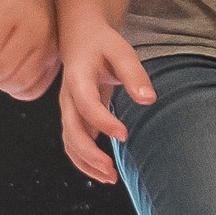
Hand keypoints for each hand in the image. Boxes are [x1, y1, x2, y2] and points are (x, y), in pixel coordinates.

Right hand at [55, 15, 153, 184]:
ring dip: (86, 163)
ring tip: (110, 178)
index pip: (86, 105)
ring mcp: (67, 109)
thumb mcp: (121, 51)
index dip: (102, 122)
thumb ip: (134, 74)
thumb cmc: (102, 43)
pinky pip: (73, 143)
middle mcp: (67, 97)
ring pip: (69, 142)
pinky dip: (84, 160)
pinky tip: (103, 171)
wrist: (80, 36)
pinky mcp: (73, 116)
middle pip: (72, 131)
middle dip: (89, 155)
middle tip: (112, 172)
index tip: (124, 135)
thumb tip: (148, 100)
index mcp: (78, 78)